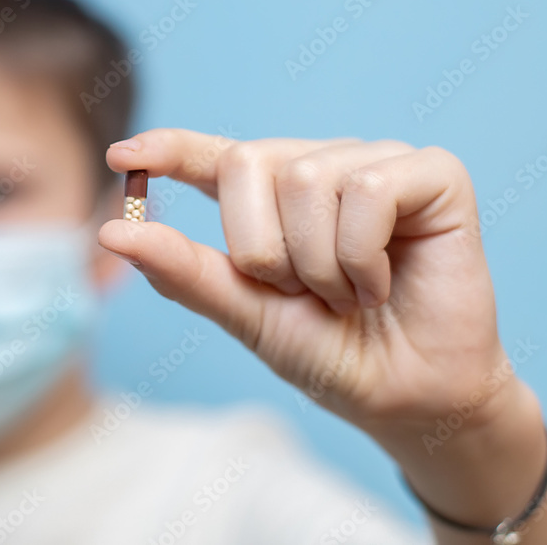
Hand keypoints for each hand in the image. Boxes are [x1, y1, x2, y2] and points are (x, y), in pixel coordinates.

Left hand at [99, 130, 507, 430]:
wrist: (408, 397)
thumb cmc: (331, 352)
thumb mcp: (247, 313)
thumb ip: (186, 271)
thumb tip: (113, 232)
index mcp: (274, 199)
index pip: (214, 157)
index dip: (170, 149)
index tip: (121, 156)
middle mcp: (323, 166)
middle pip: (247, 162)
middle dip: (260, 248)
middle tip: (302, 292)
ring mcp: (377, 164)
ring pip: (307, 178)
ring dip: (317, 263)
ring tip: (348, 294)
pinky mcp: (433, 174)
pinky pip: (367, 189)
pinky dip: (361, 254)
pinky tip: (382, 282)